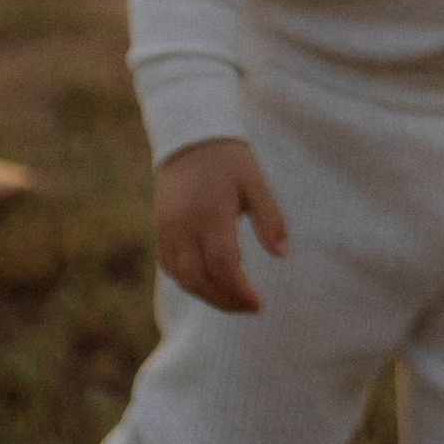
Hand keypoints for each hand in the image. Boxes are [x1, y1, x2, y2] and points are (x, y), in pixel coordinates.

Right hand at [154, 137, 289, 315]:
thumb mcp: (255, 182)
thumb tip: (283, 254)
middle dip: (224, 300)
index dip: (239, 291)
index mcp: (211, 214)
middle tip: (248, 307)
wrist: (189, 136)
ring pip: (181, 277)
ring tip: (232, 299)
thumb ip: (270, 219)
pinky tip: (208, 283)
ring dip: (206, 294)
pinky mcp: (160, 228)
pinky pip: (169, 265)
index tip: (258, 304)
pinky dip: (188, 281)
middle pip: (198, 279)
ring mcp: (168, 229)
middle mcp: (184, 226)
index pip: (223, 266)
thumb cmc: (228, 159)